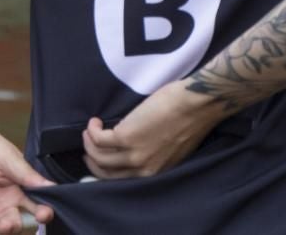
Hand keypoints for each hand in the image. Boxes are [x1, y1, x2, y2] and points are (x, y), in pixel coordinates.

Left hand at [0, 120, 54, 233]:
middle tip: (3, 226)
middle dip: (8, 231)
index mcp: (17, 194)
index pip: (35, 210)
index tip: (43, 216)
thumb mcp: (8, 159)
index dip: (42, 215)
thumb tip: (54, 188)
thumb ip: (28, 176)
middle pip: (9, 229)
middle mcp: (0, 207)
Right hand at [82, 82, 223, 179]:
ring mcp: (134, 154)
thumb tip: (139, 146)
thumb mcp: (173, 147)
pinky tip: (94, 122)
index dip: (106, 171)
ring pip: (98, 157)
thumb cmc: (191, 119)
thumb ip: (155, 154)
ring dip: (89, 143)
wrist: (197, 104)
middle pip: (106, 172)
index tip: (99, 160)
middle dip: (93, 160)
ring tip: (90, 130)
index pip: (122, 181)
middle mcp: (143, 169)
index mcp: (156, 173)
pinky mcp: (126, 136)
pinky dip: (92, 130)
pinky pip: (98, 139)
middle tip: (89, 147)